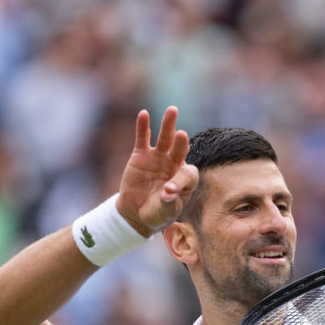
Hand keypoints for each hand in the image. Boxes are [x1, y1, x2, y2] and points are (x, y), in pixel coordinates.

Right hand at [115, 107, 198, 236]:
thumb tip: (167, 193)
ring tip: (172, 110)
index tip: (169, 192)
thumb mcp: (165, 213)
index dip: (180, 181)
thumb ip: (168, 203)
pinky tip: (144, 114)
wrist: (136, 214)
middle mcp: (175, 164)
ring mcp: (158, 157)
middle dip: (182, 143)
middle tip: (182, 135)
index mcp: (186, 180)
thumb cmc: (156, 214)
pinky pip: (143, 139)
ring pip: (165, 139)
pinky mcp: (141, 155)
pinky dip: (143, 127)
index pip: (188, 174)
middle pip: (181, 150)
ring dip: (168, 125)